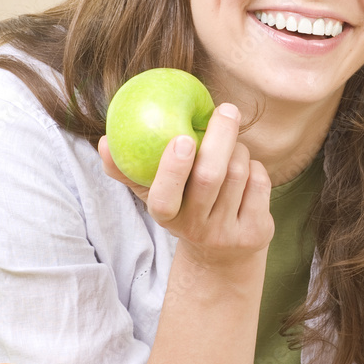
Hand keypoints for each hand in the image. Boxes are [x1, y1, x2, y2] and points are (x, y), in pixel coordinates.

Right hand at [99, 102, 273, 268]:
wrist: (223, 254)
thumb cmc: (184, 207)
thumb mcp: (155, 195)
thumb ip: (128, 170)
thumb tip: (104, 142)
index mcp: (166, 216)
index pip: (164, 198)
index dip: (173, 169)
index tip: (183, 139)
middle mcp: (196, 228)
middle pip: (210, 177)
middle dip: (220, 137)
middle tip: (226, 109)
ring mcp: (228, 232)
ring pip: (238, 173)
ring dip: (239, 149)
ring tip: (233, 143)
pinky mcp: (256, 231)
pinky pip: (259, 182)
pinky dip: (255, 166)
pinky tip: (247, 168)